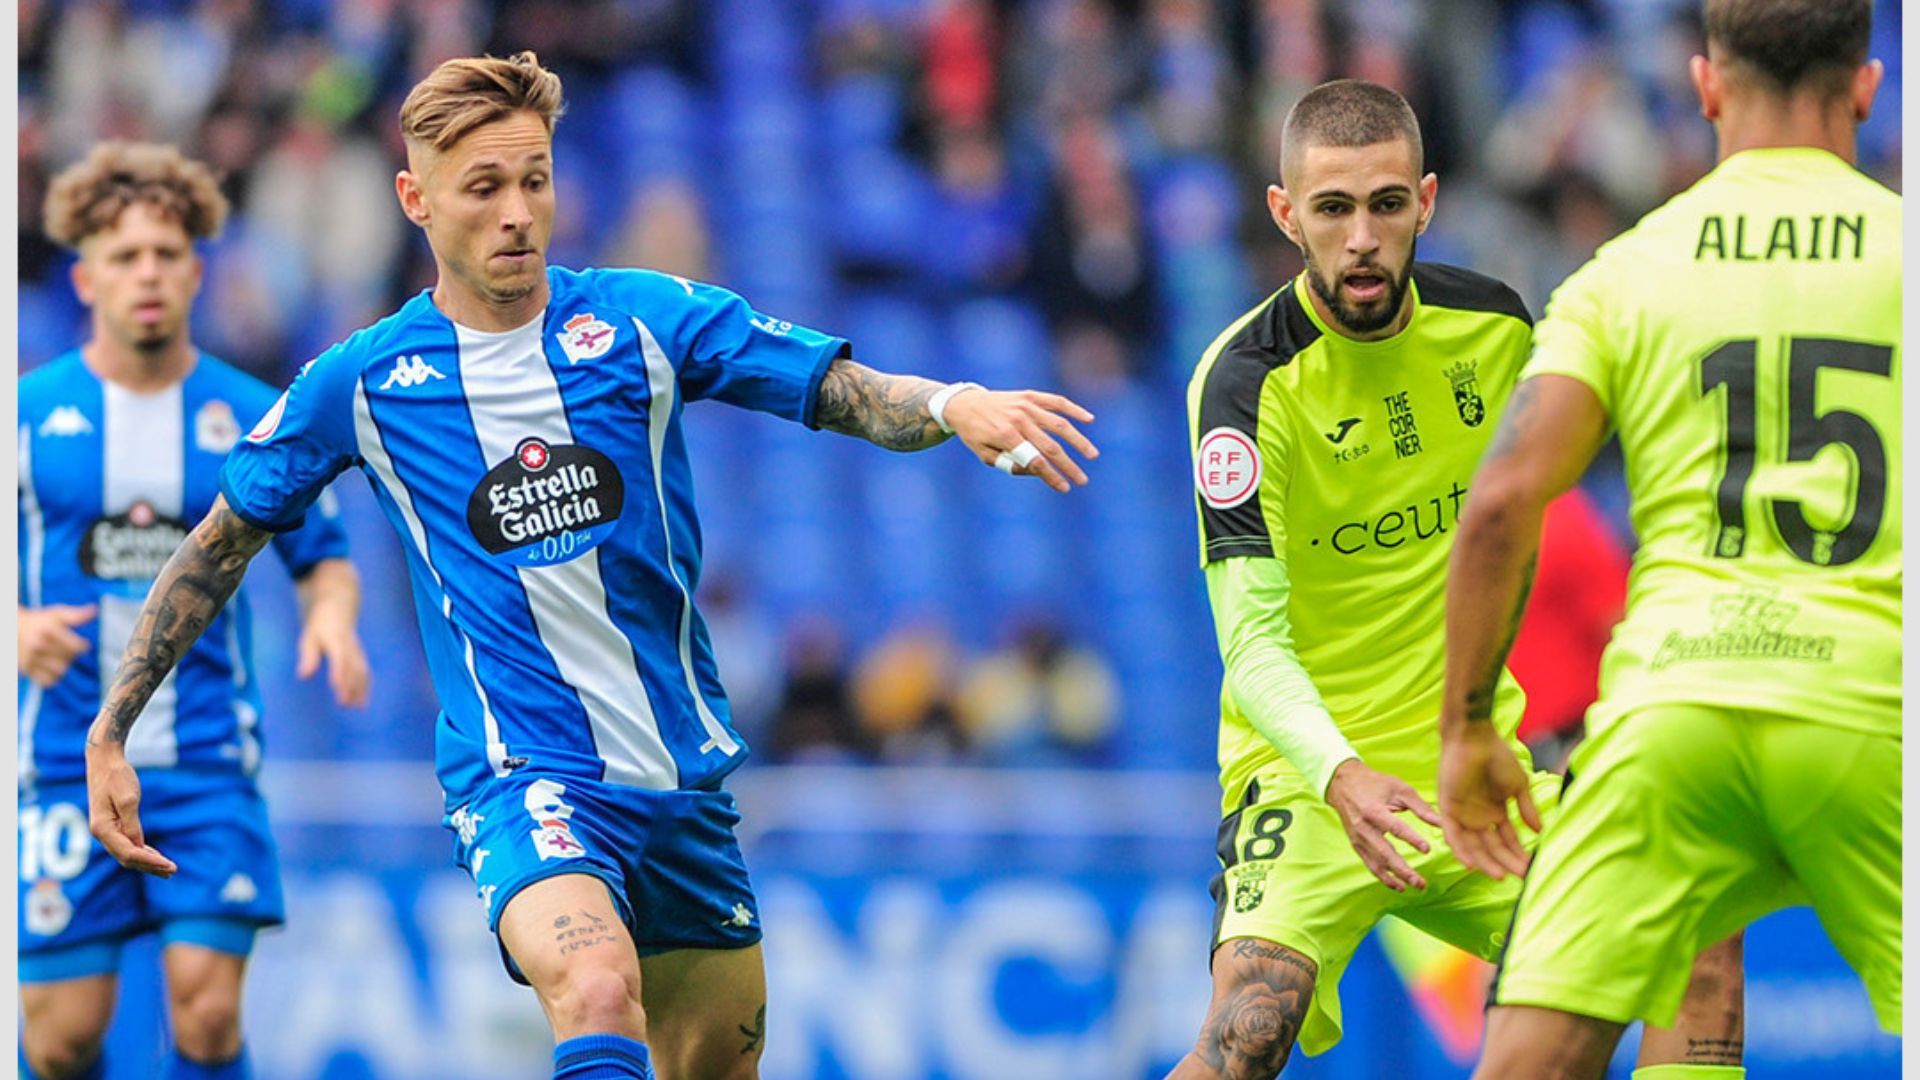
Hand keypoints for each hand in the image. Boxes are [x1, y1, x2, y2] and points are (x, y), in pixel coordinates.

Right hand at [19, 604, 95, 686]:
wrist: (11, 628)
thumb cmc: (40, 621)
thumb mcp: (56, 614)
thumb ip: (76, 615)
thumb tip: (96, 609)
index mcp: (48, 630)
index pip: (76, 646)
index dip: (83, 646)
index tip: (82, 645)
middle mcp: (38, 644)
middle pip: (69, 658)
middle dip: (72, 655)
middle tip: (67, 650)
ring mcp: (30, 658)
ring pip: (60, 670)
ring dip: (64, 665)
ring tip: (59, 658)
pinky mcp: (25, 669)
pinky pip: (48, 680)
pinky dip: (54, 677)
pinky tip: (51, 667)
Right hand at [84, 736, 176, 876]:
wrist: (104, 761)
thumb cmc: (116, 776)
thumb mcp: (128, 798)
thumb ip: (132, 824)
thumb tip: (138, 845)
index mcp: (102, 828)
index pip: (128, 853)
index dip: (149, 862)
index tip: (169, 866)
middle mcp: (101, 833)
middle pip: (127, 858)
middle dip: (150, 866)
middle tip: (172, 871)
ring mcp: (106, 830)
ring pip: (127, 854)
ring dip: (147, 862)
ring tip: (167, 870)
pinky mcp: (112, 825)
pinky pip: (127, 844)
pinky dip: (142, 852)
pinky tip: (155, 857)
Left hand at [297, 613, 370, 706]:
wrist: (339, 608)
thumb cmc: (320, 624)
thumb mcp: (309, 637)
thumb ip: (308, 656)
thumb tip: (304, 676)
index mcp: (337, 641)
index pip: (340, 661)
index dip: (340, 676)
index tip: (338, 691)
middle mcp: (351, 648)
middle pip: (353, 669)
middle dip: (351, 687)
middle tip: (346, 705)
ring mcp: (358, 651)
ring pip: (362, 672)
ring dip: (361, 690)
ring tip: (359, 706)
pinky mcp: (360, 655)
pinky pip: (365, 672)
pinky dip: (366, 686)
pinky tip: (363, 699)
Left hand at [942, 388, 1098, 492]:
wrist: (964, 403)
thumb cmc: (975, 433)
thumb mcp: (985, 455)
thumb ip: (1009, 465)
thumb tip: (1036, 471)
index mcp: (1005, 436)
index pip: (1035, 461)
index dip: (1051, 476)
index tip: (1064, 488)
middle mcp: (1019, 419)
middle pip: (1050, 446)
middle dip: (1068, 466)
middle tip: (1083, 480)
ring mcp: (1026, 406)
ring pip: (1060, 425)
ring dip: (1078, 441)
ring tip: (1092, 455)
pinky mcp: (1030, 396)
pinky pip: (1056, 402)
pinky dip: (1074, 409)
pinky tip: (1089, 419)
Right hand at [1324, 759, 1444, 891]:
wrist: (1342, 784)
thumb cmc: (1373, 783)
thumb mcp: (1398, 788)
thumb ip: (1420, 806)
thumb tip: (1441, 822)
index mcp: (1373, 811)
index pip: (1395, 828)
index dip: (1411, 839)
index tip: (1427, 849)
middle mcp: (1363, 828)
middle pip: (1385, 853)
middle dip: (1403, 870)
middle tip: (1421, 882)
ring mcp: (1358, 839)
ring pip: (1377, 864)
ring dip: (1395, 878)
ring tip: (1413, 886)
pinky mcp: (1356, 845)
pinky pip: (1370, 865)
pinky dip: (1384, 877)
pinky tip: (1398, 885)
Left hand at [1438, 723, 1541, 880]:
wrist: (1475, 737)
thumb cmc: (1497, 756)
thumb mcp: (1518, 786)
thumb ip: (1527, 809)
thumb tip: (1539, 832)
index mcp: (1495, 811)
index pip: (1508, 840)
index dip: (1519, 855)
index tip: (1532, 869)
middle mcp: (1478, 816)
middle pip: (1492, 847)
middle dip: (1506, 863)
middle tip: (1521, 878)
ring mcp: (1463, 813)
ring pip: (1474, 846)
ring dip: (1486, 862)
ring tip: (1500, 877)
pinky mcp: (1447, 808)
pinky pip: (1452, 834)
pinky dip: (1461, 850)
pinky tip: (1472, 865)